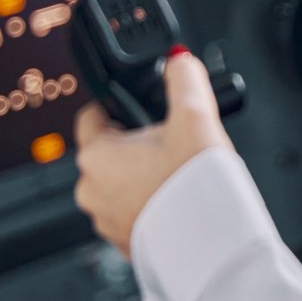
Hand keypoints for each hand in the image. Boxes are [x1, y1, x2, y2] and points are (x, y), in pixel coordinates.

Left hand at [73, 48, 231, 256]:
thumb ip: (185, 78)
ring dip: (144, 172)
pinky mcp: (126, 241)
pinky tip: (180, 194)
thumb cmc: (194, 184)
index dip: (116, 104)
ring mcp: (106, 219)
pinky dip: (153, 199)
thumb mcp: (195, 114)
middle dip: (138, 141)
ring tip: (180, 168)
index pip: (91, 116)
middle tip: (173, 137)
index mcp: (96, 155)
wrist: (210, 240)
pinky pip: (134, 209)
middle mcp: (91, 190)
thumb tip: (181, 61)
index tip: (137, 104)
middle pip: (110, 150)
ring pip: (121, 182)